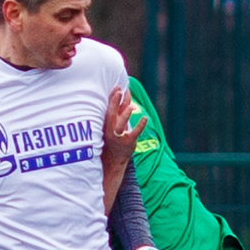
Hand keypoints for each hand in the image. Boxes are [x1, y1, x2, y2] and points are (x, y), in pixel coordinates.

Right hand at [101, 85, 136, 203]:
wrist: (111, 161)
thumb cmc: (111, 139)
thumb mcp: (111, 125)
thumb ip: (117, 111)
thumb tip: (122, 95)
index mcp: (105, 124)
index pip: (108, 109)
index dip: (112, 98)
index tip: (117, 87)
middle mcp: (110, 129)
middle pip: (112, 113)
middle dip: (115, 102)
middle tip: (119, 90)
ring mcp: (119, 136)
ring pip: (121, 124)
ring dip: (125, 114)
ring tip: (130, 106)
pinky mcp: (129, 142)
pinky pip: (135, 133)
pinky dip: (140, 125)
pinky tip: (145, 118)